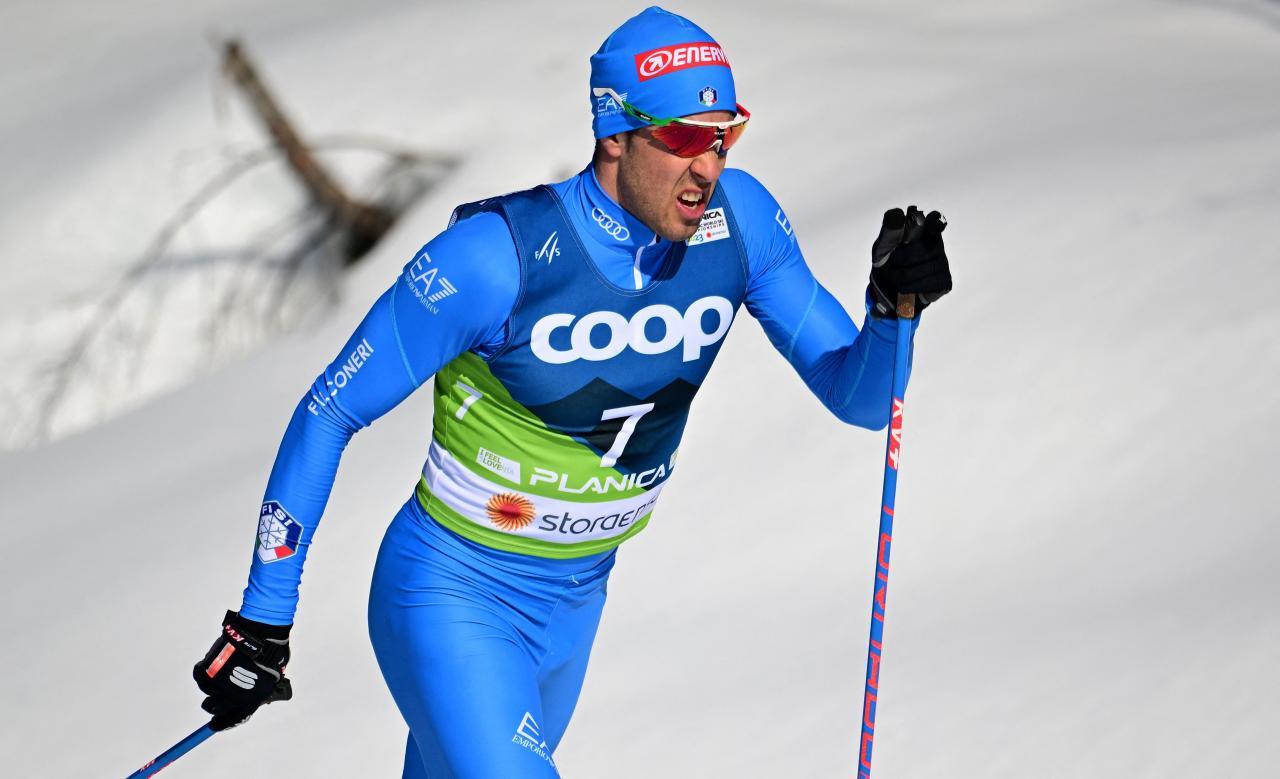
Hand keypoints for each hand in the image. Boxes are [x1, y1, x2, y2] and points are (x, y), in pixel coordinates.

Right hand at [193, 610, 291, 730]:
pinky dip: (205, 670)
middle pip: (214, 708)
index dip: (222, 723)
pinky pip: (200, 676)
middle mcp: (232, 697)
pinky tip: (214, 663)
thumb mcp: (270, 679)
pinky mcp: (206, 671)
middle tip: (214, 698)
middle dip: (214, 704)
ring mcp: (218, 684)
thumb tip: (244, 697)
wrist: (261, 635)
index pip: (232, 719)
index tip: (214, 724)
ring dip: (212, 684)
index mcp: (250, 701)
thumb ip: (256, 690)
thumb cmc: (270, 654)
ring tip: (223, 670)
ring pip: (207, 690)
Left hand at [868, 206, 951, 317]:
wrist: (884, 291)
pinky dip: (913, 286)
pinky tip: (906, 287)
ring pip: (927, 267)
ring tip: (895, 277)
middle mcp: (936, 245)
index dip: (936, 222)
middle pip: (926, 248)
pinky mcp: (944, 281)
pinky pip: (930, 282)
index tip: (931, 225)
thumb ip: (889, 232)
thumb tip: (897, 214)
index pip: (936, 221)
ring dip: (904, 275)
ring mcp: (942, 263)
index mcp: (922, 231)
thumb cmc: (887, 264)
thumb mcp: (882, 247)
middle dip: (903, 258)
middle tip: (892, 263)